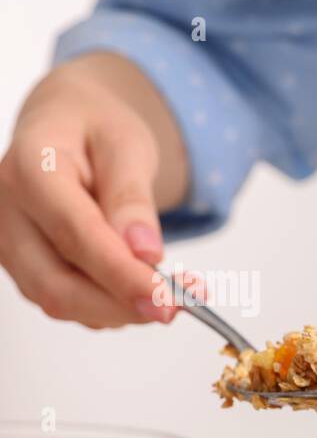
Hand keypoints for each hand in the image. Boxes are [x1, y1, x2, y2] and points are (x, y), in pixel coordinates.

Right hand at [0, 53, 188, 326]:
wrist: (67, 126)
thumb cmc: (95, 129)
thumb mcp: (127, 145)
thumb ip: (132, 197)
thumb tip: (145, 253)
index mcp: (29, 167)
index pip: (74, 234)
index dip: (122, 275)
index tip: (168, 299)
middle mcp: (6, 210)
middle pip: (56, 284)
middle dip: (123, 305)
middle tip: (178, 304)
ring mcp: (10, 243)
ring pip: (60, 301)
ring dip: (121, 310)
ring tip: (173, 292)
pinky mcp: (24, 266)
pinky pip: (67, 302)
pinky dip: (111, 307)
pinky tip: (144, 287)